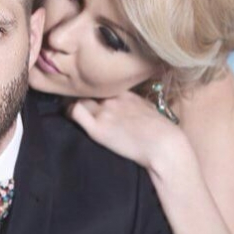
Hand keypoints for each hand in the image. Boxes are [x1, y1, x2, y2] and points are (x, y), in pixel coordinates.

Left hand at [67, 91, 187, 170]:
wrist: (165, 145)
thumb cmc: (163, 133)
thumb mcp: (149, 110)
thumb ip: (136, 106)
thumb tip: (131, 109)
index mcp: (126, 95)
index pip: (102, 88)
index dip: (95, 95)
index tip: (92, 102)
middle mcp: (113, 100)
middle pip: (89, 94)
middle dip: (84, 99)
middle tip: (79, 108)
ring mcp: (105, 112)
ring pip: (80, 101)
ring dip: (75, 106)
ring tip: (71, 113)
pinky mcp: (98, 128)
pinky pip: (75, 112)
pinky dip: (69, 113)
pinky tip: (68, 118)